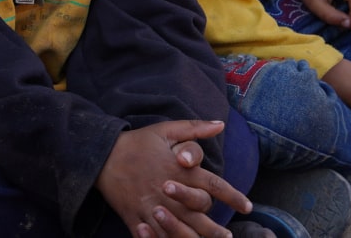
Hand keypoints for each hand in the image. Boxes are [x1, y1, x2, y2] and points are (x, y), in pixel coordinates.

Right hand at [96, 119, 250, 237]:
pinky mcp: (137, 218)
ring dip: (198, 237)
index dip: (234, 196)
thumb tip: (220, 124)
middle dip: (217, 226)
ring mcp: (153, 207)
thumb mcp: (166, 129)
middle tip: (229, 234)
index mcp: (179, 169)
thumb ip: (194, 128)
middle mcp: (170, 190)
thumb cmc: (138, 142)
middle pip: (200, 213)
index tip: (248, 206)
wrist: (102, 156)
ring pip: (181, 229)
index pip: (214, 184)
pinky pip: (155, 236)